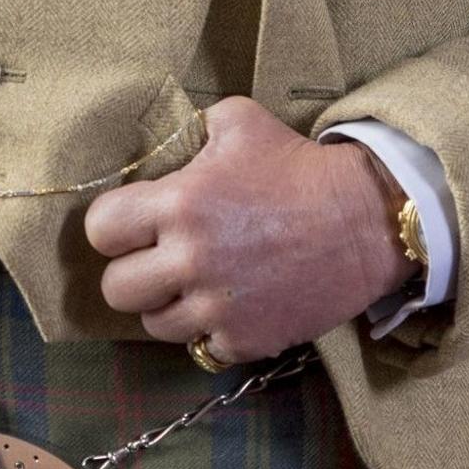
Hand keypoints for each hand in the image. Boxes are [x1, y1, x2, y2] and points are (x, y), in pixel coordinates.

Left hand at [81, 98, 409, 360]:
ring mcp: (217, 306)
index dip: (114, 228)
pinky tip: (231, 305)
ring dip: (169, 305)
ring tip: (197, 284)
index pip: (100, 230)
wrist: (368, 221)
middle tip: (161, 260)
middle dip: (133, 272)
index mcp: (179, 203)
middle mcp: (190, 259)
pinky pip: (201, 347)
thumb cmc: (300, 166)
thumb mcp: (239, 122)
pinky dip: (211, 330)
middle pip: (115, 289)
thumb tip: (163, 144)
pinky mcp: (245, 339)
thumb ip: (190, 130)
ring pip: (153, 325)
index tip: (135, 225)